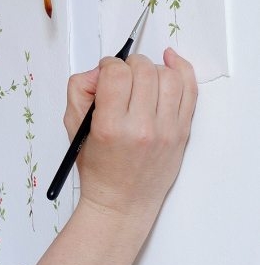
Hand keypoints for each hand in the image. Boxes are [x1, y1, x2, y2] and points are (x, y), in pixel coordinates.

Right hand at [64, 49, 197, 220]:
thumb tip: (99, 71)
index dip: (108, 65)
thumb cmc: (99, 170)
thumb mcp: (74, 128)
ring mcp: (167, 130)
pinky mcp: (182, 132)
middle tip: (122, 75)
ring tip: (142, 77)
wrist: (122, 202)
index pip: (116, 74)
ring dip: (153, 68)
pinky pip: (190, 90)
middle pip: (143, 70)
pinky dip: (182, 69)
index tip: (106, 72)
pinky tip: (171, 61)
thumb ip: (80, 90)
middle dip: (129, 65)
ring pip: (168, 76)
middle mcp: (141, 128)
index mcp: (110, 127)